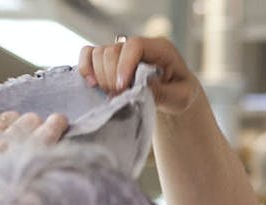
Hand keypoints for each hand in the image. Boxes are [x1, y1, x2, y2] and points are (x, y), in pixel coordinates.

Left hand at [0, 109, 68, 204]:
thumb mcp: (9, 196)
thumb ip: (27, 173)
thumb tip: (44, 156)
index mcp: (18, 163)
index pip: (47, 133)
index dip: (56, 125)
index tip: (59, 121)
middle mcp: (3, 144)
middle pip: (31, 120)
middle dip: (34, 126)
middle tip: (30, 134)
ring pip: (12, 116)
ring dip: (12, 125)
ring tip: (4, 140)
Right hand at [78, 37, 199, 115]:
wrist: (174, 94)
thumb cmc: (180, 94)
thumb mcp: (180, 97)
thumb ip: (162, 92)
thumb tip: (138, 88)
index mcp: (160, 48)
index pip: (135, 45)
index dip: (125, 65)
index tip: (123, 88)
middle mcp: (138, 45)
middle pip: (113, 50)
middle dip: (111, 77)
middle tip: (119, 97)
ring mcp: (121, 51)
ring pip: (98, 53)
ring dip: (100, 76)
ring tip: (111, 94)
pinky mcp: (109, 61)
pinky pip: (88, 55)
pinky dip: (86, 69)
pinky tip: (93, 85)